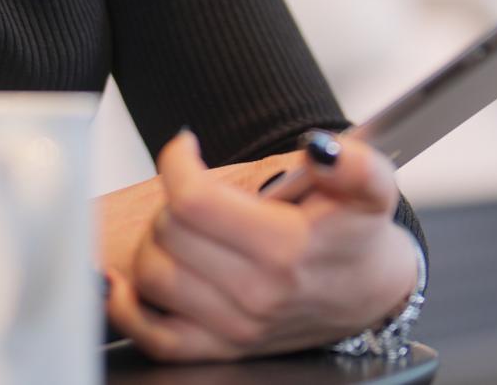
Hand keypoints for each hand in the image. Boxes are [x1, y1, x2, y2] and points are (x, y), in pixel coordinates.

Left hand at [103, 130, 419, 362]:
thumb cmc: (358, 236)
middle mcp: (257, 294)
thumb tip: (323, 150)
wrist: (371, 294)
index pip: (193, 200)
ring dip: (155, 240)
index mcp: (286, 248)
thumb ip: (354, 163)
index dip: (177, 162)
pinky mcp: (222, 348)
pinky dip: (127, 309)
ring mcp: (236, 327)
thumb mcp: (373, 187)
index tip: (186, 148)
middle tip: (197, 189)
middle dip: (173, 197)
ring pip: (154, 274)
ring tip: (181, 223)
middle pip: (169, 231)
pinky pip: (154, 337)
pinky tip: (123, 280)